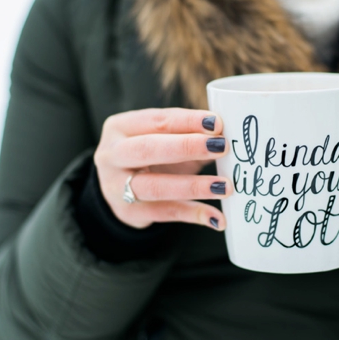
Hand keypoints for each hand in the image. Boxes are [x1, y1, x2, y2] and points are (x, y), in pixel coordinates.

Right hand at [93, 108, 231, 230]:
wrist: (115, 191)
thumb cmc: (147, 158)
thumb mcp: (160, 140)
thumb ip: (188, 135)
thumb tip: (226, 133)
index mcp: (119, 128)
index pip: (156, 121)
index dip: (187, 121)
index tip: (217, 122)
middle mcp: (112, 156)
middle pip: (148, 149)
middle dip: (187, 147)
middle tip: (221, 146)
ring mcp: (116, 187)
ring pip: (156, 186)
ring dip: (194, 186)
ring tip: (225, 186)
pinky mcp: (130, 213)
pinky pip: (166, 214)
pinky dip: (194, 215)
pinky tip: (217, 218)